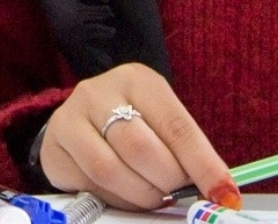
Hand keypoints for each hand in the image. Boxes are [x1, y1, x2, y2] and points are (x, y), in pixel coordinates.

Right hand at [37, 62, 235, 210]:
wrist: (81, 120)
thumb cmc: (132, 122)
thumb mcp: (160, 124)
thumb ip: (183, 151)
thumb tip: (219, 190)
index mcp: (138, 80)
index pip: (177, 125)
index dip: (203, 164)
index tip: (224, 193)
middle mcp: (100, 91)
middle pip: (141, 148)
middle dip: (167, 181)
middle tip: (175, 193)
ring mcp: (71, 116)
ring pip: (111, 169)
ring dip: (140, 194)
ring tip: (152, 196)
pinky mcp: (53, 146)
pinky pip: (87, 183)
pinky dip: (114, 198)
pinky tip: (122, 192)